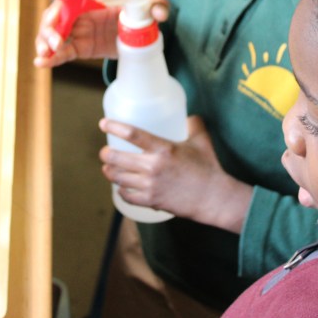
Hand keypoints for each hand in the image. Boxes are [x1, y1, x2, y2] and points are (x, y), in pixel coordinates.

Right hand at [33, 0, 170, 68]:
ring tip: (46, 54)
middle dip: (49, 26)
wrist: (139, 33)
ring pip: (53, 33)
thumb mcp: (149, 6)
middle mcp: (79, 9)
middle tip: (55, 41)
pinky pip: (62, 52)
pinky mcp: (79, 46)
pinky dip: (51, 58)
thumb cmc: (137, 11)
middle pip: (56, 13)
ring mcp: (77, 29)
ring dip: (45, 42)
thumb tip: (160, 12)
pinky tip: (41, 63)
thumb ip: (157, 6)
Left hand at [98, 115, 252, 231]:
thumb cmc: (208, 168)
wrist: (213, 197)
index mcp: (164, 149)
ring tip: (108, 168)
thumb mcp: (202, 141)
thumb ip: (194, 125)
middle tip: (105, 152)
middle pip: (117, 158)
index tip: (103, 123)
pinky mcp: (151, 201)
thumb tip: (189, 116)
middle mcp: (153, 167)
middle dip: (105, 154)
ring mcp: (150, 186)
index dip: (114, 126)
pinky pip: (127, 196)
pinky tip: (121, 187)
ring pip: (118, 178)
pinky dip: (121, 191)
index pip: (132, 134)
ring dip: (109, 172)